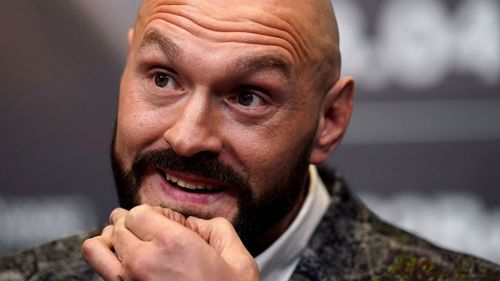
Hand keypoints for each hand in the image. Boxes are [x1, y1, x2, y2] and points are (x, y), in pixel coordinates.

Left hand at [81, 205, 258, 280]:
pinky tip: (129, 266)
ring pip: (95, 247)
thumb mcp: (239, 262)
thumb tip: (195, 224)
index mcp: (172, 245)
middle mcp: (142, 262)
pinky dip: (108, 263)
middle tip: (153, 234)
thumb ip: (217, 230)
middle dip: (134, 224)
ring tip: (130, 245)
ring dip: (111, 241)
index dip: (154, 214)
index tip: (169, 225)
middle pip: (118, 225)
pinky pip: (100, 273)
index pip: (138, 212)